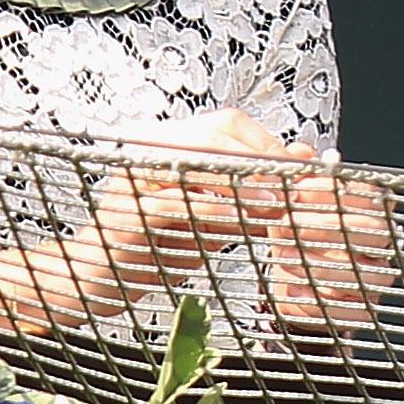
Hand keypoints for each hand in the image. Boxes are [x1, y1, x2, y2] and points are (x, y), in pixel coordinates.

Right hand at [85, 111, 300, 292]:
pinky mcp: (127, 213)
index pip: (227, 123)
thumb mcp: (219, 215)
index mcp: (171, 146)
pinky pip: (174, 202)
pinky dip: (212, 208)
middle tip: (289, 187)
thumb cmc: (157, 247)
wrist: (101, 280)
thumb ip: (257, 188)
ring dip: (243, 182)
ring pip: (195, 159)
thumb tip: (302, 156)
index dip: (267, 144)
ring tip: (273, 203)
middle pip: (214, 133)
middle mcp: (151, 154)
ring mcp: (135, 180)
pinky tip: (237, 218)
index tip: (297, 170)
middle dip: (260, 159)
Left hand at [262, 163, 399, 331]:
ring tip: (283, 257)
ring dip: (323, 265)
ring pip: (368, 273)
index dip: (336, 190)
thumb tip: (299, 153)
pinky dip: (319, 301)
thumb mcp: (296, 207)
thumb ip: (299, 182)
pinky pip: (351, 311)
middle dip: (327, 226)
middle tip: (287, 224)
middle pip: (373, 231)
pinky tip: (293, 290)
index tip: (299, 189)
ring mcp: (374, 280)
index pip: (370, 194)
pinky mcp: (361, 311)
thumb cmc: (300, 241)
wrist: (294, 286)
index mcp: (371, 212)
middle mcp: (380, 244)